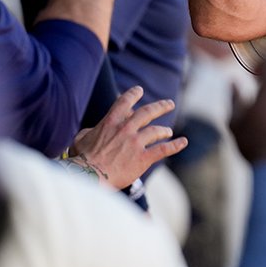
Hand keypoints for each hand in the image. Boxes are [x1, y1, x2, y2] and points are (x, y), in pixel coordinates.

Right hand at [70, 85, 186, 188]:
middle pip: (148, 112)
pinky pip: (163, 149)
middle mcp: (126, 129)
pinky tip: (183, 142)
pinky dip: (175, 145)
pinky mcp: (143, 158)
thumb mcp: (82, 138)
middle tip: (169, 103)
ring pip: (157, 131)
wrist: (88, 176)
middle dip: (160, 106)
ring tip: (168, 131)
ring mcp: (136, 143)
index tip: (139, 90)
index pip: (124, 102)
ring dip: (164, 130)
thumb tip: (96, 129)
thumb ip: (92, 131)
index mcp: (111, 122)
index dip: (133, 94)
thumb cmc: (82, 159)